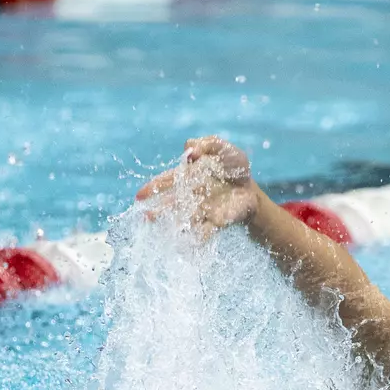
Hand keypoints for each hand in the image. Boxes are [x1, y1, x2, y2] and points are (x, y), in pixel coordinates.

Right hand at [135, 136, 258, 238]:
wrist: (250, 188)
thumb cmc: (232, 167)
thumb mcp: (222, 148)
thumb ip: (207, 144)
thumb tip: (190, 152)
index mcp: (189, 176)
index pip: (168, 180)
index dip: (153, 187)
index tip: (139, 196)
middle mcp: (192, 194)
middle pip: (173, 202)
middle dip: (160, 209)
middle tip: (146, 217)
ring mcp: (203, 209)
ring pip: (185, 218)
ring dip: (175, 224)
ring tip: (165, 232)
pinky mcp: (216, 221)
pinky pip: (204, 231)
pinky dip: (196, 238)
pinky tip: (186, 246)